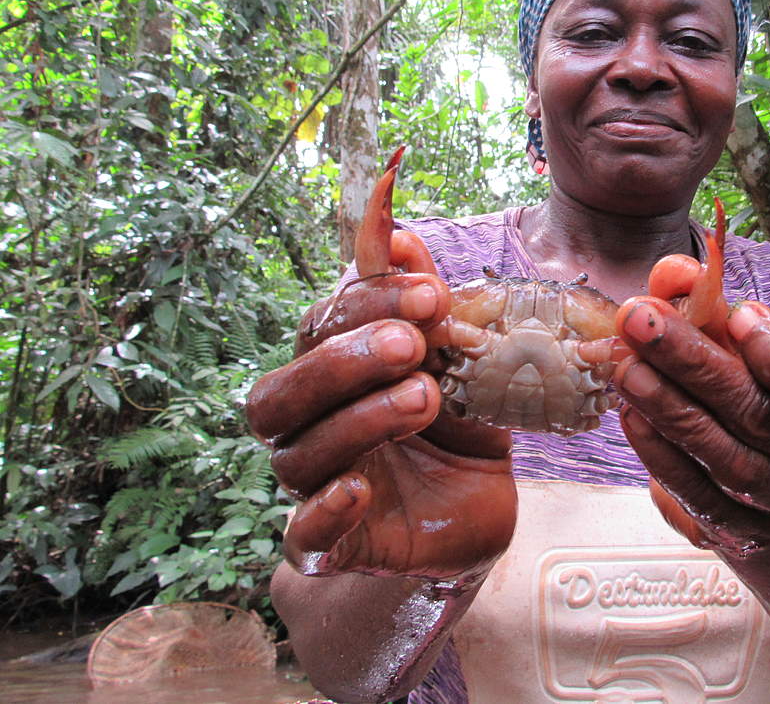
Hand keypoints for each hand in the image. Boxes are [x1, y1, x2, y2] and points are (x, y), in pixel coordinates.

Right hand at [245, 264, 516, 580]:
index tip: (430, 294)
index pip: (317, 328)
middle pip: (281, 391)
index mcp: (328, 373)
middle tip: (412, 344)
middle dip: (345, 360)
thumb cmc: (455, 423)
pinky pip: (304, 536)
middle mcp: (307, 427)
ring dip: (359, 420)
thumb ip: (425, 305)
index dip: (367, 305)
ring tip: (424, 397)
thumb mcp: (457, 361)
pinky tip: (359, 489)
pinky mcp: (331, 545)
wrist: (476, 506)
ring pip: (298, 454)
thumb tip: (400, 236)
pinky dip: (324, 513)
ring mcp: (314, 487)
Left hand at [613, 291, 769, 557]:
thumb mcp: (758, 344)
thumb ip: (716, 301)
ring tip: (626, 365)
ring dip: (669, 408)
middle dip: (694, 363)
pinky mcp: (741, 534)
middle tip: (642, 319)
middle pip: (761, 418)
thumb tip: (675, 273)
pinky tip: (631, 414)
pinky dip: (660, 455)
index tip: (740, 315)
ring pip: (726, 460)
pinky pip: (698, 497)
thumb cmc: (769, 392)